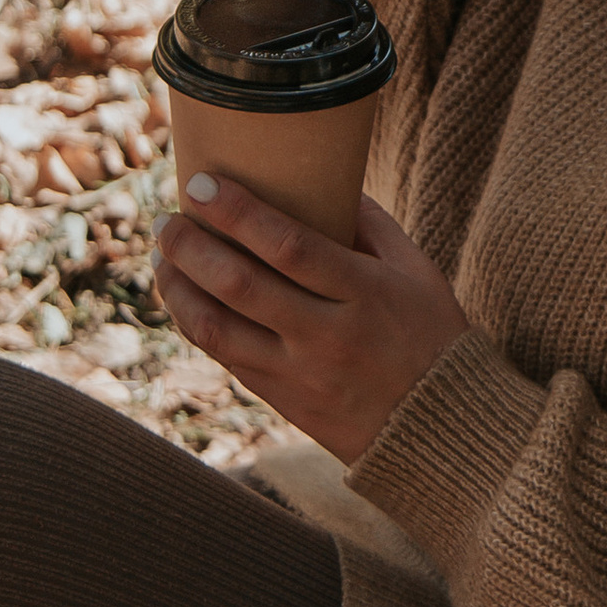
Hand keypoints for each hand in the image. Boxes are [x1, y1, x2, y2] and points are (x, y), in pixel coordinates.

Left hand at [154, 174, 469, 462]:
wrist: (441, 428)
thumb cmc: (432, 334)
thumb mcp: (417, 271)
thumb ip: (371, 224)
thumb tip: (322, 178)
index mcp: (365, 294)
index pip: (289, 246)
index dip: (238, 213)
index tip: (202, 184)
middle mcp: (328, 336)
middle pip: (240, 285)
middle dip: (191, 247)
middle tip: (167, 220)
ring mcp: (301, 373)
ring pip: (218, 329)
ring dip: (179, 290)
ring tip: (165, 260)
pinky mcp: (283, 401)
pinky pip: (226, 358)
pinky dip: (197, 324)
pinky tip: (186, 299)